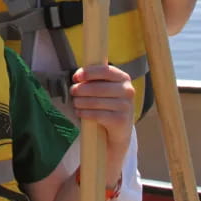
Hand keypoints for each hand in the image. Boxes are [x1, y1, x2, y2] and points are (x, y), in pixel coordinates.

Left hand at [70, 64, 134, 178]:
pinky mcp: (121, 120)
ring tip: (74, 102)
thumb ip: (95, 79)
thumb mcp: (106, 88)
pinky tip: (79, 112)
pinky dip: (85, 113)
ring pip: (96, 102)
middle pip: (98, 87)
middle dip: (81, 89)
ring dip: (81, 101)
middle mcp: (127, 90)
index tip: (76, 77)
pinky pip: (97, 115)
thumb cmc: (108, 103)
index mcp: (123, 78)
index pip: (105, 70)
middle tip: (72, 91)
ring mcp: (126, 106)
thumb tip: (77, 77)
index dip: (89, 72)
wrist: (120, 129)